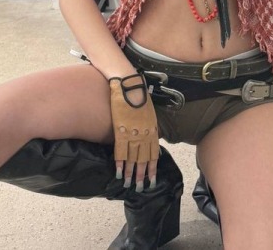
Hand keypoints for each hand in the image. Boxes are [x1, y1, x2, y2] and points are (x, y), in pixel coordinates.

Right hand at [109, 73, 159, 192]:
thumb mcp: (150, 111)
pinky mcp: (120, 130)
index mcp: (152, 129)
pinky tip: (119, 172)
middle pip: (143, 158)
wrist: (129, 85)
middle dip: (142, 174)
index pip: (153, 153)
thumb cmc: (140, 94)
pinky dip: (120, 163)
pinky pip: (120, 151)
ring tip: (130, 184)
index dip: (152, 167)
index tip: (152, 179)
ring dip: (131, 172)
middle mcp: (144, 134)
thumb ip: (150, 125)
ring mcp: (132, 133)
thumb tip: (151, 134)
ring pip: (132, 158)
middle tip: (141, 187)